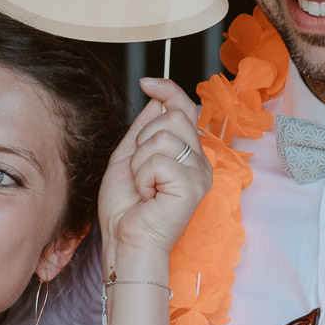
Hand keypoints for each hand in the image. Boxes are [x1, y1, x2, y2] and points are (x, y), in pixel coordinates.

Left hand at [101, 77, 212, 260]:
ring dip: (140, 161)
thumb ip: (143, 130)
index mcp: (186, 154)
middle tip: (141, 170)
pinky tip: (148, 195)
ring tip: (144, 186)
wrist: (125, 241)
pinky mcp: (194, 186)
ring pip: (163, 137)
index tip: (147, 82)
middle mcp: (199, 161)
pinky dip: (143, 177)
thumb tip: (158, 100)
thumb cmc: (126, 209)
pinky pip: (159, 160)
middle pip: (173, 117)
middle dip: (144, 139)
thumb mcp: (128, 158)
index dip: (168, 90)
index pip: (185, 108)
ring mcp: (199, 174)